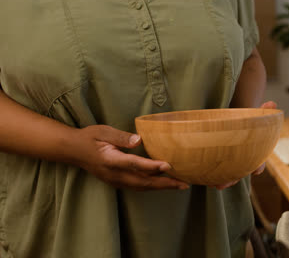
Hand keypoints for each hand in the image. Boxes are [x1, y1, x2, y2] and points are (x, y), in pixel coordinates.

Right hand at [71, 125, 189, 190]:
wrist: (73, 151)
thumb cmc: (89, 137)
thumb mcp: (103, 131)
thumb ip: (121, 137)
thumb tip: (139, 140)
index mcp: (110, 160)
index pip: (134, 164)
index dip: (151, 166)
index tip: (168, 165)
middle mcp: (114, 174)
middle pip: (142, 182)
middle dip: (164, 183)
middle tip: (183, 183)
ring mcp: (115, 181)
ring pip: (142, 187)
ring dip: (161, 187)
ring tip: (179, 185)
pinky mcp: (117, 182)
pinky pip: (138, 187)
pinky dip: (153, 186)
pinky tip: (164, 184)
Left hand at [215, 101, 277, 189]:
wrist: (235, 124)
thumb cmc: (246, 121)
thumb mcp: (254, 115)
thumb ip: (262, 111)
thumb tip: (273, 103)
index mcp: (254, 152)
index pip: (259, 161)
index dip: (258, 166)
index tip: (257, 171)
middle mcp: (244, 161)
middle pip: (240, 173)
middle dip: (233, 179)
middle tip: (224, 185)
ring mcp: (232, 163)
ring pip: (228, 175)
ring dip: (221, 181)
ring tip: (212, 185)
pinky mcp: (221, 161)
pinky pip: (217, 171)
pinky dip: (210, 175)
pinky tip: (201, 178)